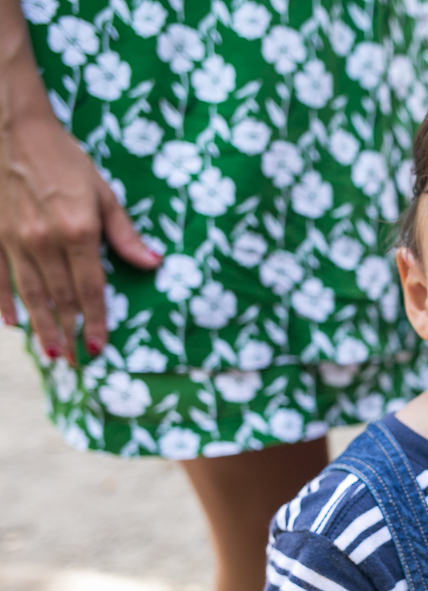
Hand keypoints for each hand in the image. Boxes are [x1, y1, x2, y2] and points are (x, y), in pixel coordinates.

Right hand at [0, 114, 160, 360]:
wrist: (9, 129)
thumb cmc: (63, 159)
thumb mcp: (103, 193)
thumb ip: (125, 234)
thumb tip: (153, 264)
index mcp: (78, 233)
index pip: (91, 289)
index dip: (97, 321)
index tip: (101, 346)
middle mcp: (44, 242)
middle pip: (61, 299)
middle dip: (70, 333)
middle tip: (78, 364)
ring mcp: (12, 240)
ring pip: (30, 295)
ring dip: (42, 327)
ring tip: (52, 354)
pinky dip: (3, 303)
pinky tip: (12, 324)